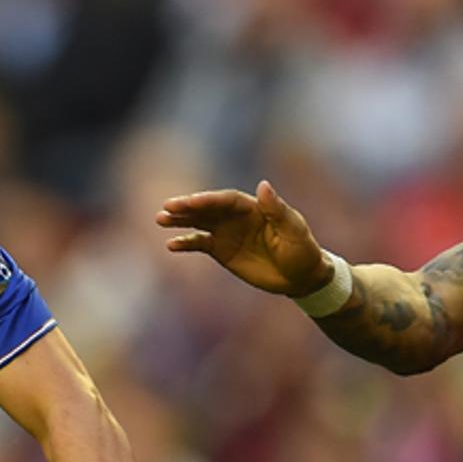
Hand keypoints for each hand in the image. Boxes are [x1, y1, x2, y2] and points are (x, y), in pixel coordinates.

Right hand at [157, 180, 335, 296]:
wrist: (300, 276)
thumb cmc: (301, 250)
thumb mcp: (293, 229)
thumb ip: (276, 209)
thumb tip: (263, 185)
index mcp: (253, 207)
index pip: (225, 200)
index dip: (207, 200)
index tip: (190, 202)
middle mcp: (235, 217)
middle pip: (207, 208)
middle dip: (187, 207)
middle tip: (167, 207)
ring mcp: (227, 233)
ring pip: (198, 223)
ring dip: (180, 221)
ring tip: (160, 219)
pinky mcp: (221, 251)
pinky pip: (199, 244)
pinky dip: (185, 243)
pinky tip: (171, 245)